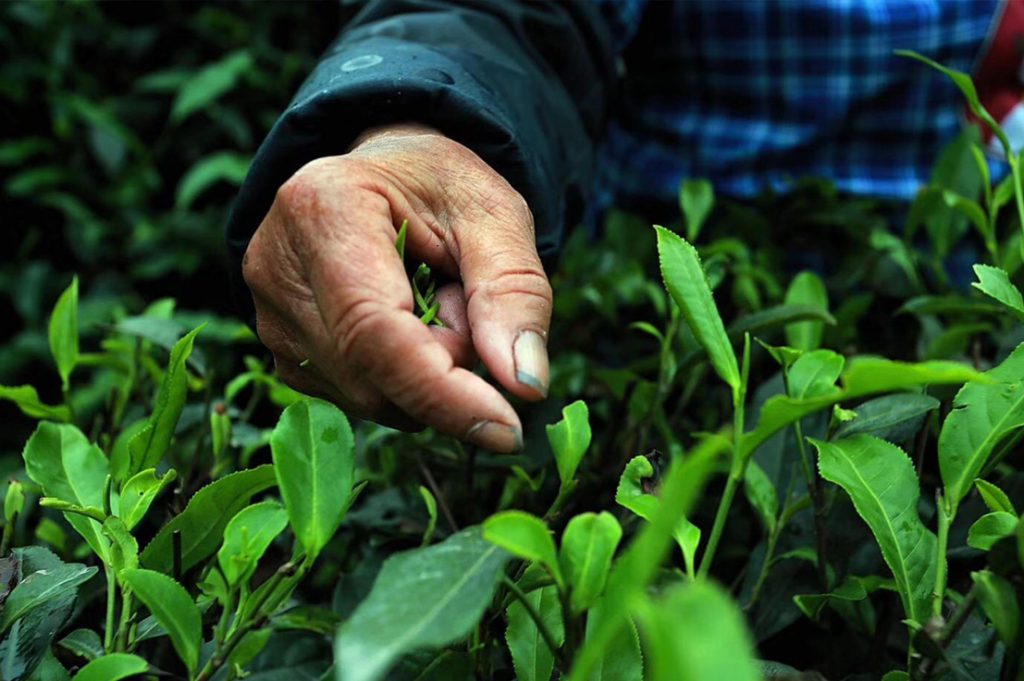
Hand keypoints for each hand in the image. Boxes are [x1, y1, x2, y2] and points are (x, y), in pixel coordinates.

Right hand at [242, 124, 551, 451]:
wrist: (388, 174)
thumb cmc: (441, 188)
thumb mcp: (495, 215)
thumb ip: (515, 293)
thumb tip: (526, 385)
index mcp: (323, 208)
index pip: (373, 329)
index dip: (440, 391)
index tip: (506, 429)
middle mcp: (276, 268)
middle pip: (371, 375)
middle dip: (446, 371)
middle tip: (472, 310)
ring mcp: (269, 316)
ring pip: (367, 398)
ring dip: (427, 376)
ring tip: (435, 303)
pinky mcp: (283, 352)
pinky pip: (358, 399)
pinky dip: (402, 381)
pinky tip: (408, 327)